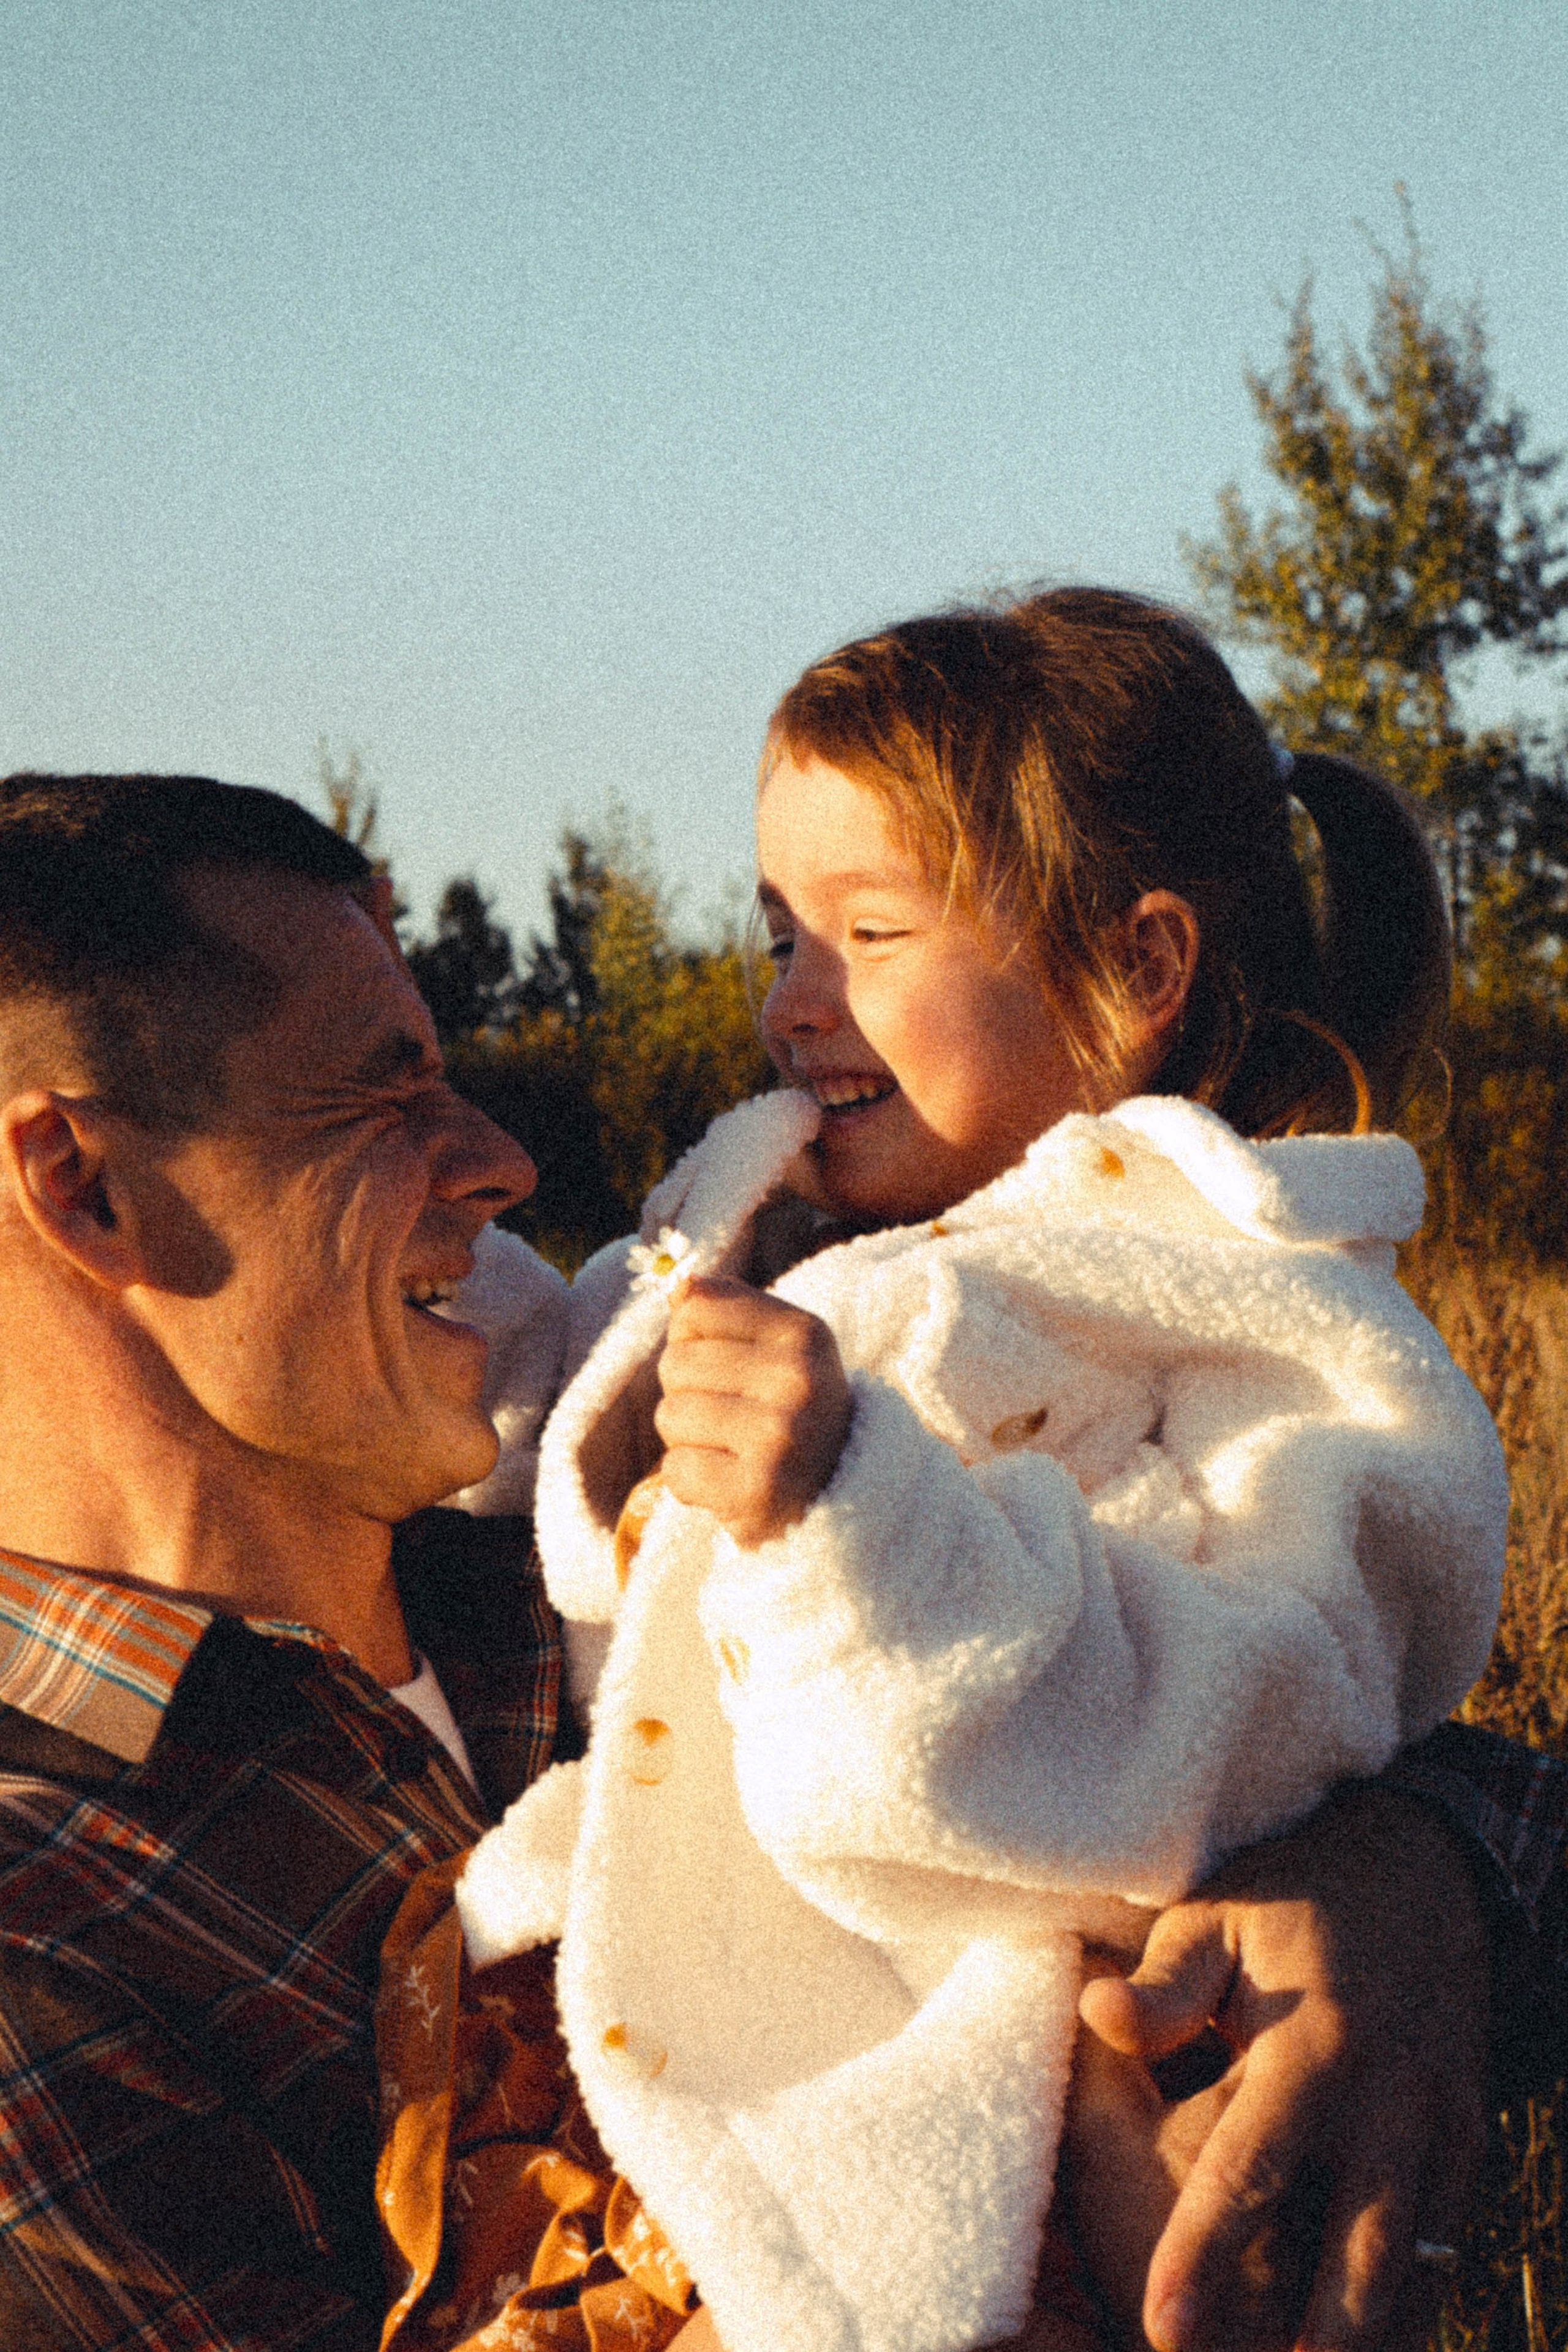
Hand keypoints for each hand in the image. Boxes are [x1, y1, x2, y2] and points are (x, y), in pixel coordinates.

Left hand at [655, 1276, 852, 1547]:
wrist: (846, 1497)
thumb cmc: (794, 1411)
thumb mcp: (781, 1347)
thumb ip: (727, 1308)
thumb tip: (679, 1284)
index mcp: (805, 1334)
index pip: (696, 1310)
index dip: (693, 1339)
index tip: (728, 1366)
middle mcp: (799, 1380)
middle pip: (676, 1363)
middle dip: (689, 1392)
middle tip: (733, 1418)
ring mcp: (780, 1437)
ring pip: (671, 1416)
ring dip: (687, 1439)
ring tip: (732, 1450)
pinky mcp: (758, 1491)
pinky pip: (675, 1470)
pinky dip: (691, 1483)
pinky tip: (729, 1484)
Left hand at [1070, 1785, 1487, 2351]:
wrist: (1423, 1870)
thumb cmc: (1294, 1899)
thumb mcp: (1216, 1918)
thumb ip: (1163, 1984)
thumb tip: (1097, 2019)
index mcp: (1320, 2048)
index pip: (1251, 2169)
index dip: (1204, 2252)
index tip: (1165, 2329)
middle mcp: (1390, 2101)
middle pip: (1358, 2249)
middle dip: (1314, 2336)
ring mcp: (1440, 2127)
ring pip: (1413, 2260)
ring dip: (1369, 2331)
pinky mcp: (1464, 2140)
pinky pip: (1444, 2236)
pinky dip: (1412, 2296)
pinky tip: (1368, 2337)